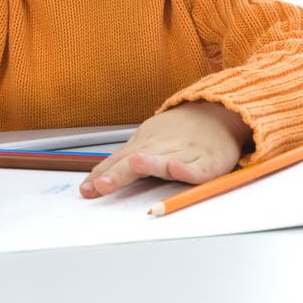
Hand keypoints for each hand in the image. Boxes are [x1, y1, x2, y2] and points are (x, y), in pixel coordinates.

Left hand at [79, 100, 252, 197]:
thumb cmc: (176, 132)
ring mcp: (184, 153)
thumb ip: (119, 164)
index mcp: (144, 145)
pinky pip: (198, 168)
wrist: (216, 113)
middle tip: (102, 185)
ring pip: (165, 161)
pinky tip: (178, 169)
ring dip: (151, 163)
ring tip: (136, 163)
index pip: (119, 161)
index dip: (103, 175)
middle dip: (119, 174)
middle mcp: (161, 148)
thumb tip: (92, 182)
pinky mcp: (208, 162)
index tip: (87, 190)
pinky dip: (188, 169)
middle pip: (137, 162)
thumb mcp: (143, 142)